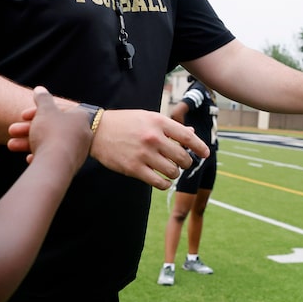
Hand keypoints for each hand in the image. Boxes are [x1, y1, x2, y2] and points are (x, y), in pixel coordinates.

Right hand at [5, 87, 92, 168]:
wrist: (56, 165)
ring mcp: (78, 150)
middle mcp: (82, 133)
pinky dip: (40, 155)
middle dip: (28, 129)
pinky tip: (29, 159)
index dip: (37, 111)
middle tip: (11, 131)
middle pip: (51, 127)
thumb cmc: (51, 133)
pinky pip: (53, 158)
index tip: (23, 115)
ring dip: (28, 143)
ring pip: (49, 143)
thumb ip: (42, 99)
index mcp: (80, 117)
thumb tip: (40, 89)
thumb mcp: (44, 111)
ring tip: (11, 145)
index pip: (58, 109)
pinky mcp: (72, 165)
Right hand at [89, 109, 210, 188]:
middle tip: (182, 163)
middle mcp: (153, 138)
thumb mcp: (148, 117)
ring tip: (171, 170)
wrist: (96, 130)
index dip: (200, 147)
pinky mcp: (134, 168)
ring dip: (175, 173)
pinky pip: (159, 182)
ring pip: (173, 171)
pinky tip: (164, 181)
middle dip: (186, 163)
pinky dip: (165, 184)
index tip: (206, 153)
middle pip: (182, 157)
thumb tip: (192, 132)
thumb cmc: (125, 122)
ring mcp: (144, 154)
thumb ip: (170, 127)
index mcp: (158, 122)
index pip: (188, 136)